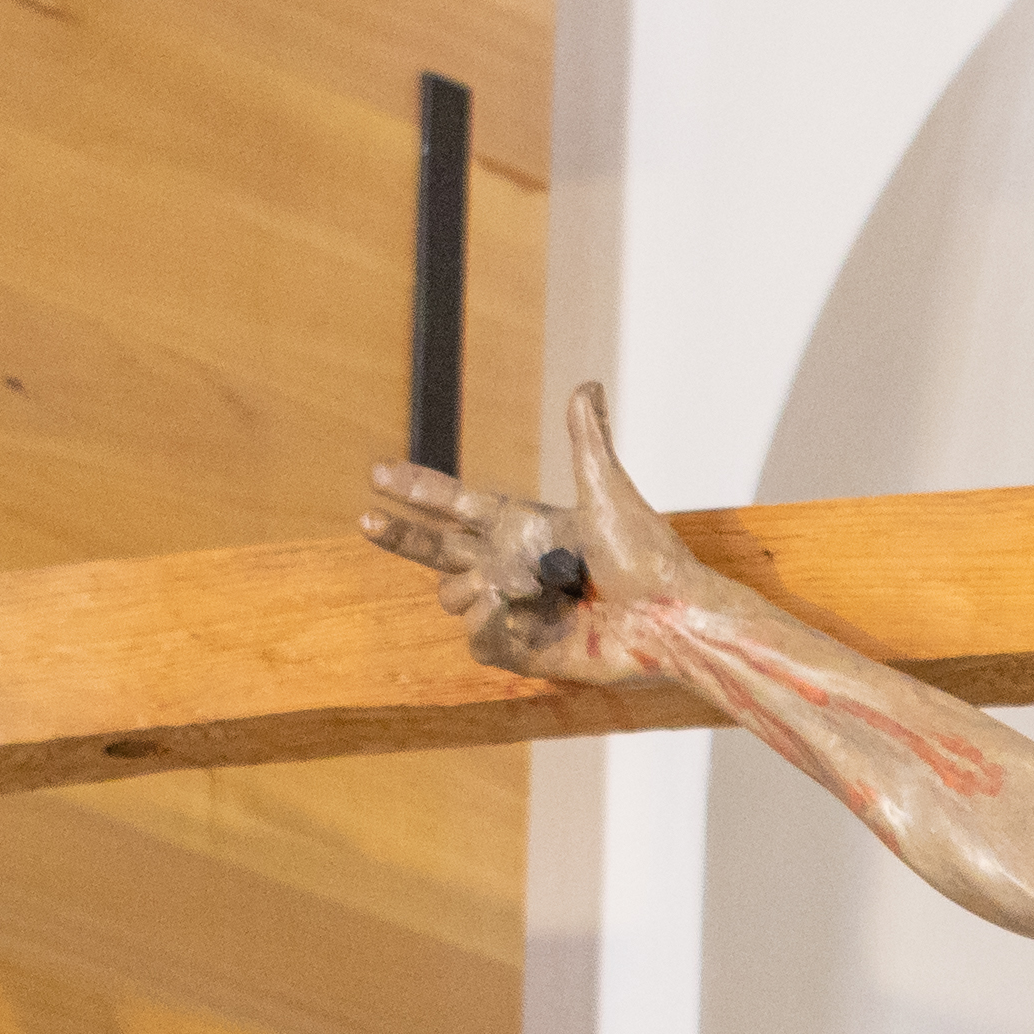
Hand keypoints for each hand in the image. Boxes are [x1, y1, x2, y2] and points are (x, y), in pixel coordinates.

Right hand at [359, 381, 710, 680]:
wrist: (669, 618)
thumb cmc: (647, 556)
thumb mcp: (608, 491)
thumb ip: (586, 440)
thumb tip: (586, 384)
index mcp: (525, 528)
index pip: (457, 504)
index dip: (418, 489)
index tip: (377, 473)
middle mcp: (512, 567)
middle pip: (438, 550)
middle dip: (401, 535)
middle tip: (364, 521)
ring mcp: (513, 610)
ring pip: (453, 596)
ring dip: (472, 587)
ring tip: (514, 585)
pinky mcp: (522, 649)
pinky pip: (477, 637)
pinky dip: (486, 623)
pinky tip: (509, 611)